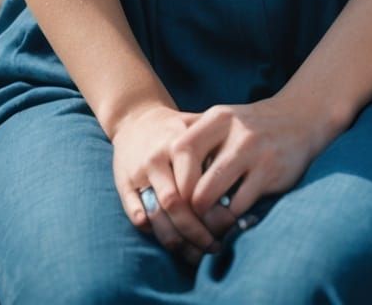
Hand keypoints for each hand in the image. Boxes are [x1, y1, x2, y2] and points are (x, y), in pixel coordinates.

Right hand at [111, 102, 224, 268]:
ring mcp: (138, 173)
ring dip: (177, 241)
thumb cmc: (176, 128)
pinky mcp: (123, 185)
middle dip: (196, 232)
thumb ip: (218, 149)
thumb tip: (247, 179)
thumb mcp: (198, 128)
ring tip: (196, 255)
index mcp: (178, 143)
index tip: (228, 226)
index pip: (194, 184)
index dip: (210, 210)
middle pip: (176, 205)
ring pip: (156, 217)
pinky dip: (154, 234)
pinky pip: (137, 217)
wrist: (136, 117)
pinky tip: (172, 243)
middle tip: (213, 247)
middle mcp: (156, 158)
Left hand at [177, 92, 343, 238]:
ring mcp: (253, 152)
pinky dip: (231, 220)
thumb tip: (166, 170)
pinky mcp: (270, 172)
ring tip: (208, 227)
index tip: (177, 195)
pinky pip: (239, 207)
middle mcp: (233, 132)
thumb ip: (197, 138)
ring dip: (207, 220)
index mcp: (217, 118)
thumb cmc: (252, 127)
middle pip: (193, 182)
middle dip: (188, 209)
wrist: (299, 119)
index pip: (180, 150)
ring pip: (213, 198)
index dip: (175, 178)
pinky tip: (231, 222)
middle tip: (191, 221)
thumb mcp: (224, 120)